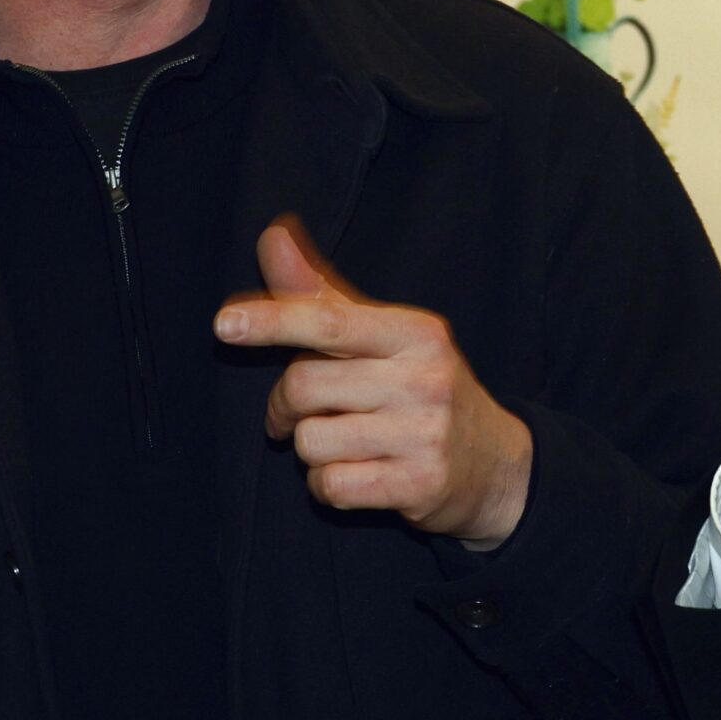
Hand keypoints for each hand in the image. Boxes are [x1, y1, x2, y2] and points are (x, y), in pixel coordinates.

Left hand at [215, 222, 533, 548]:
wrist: (495, 464)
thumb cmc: (420, 388)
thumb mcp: (383, 336)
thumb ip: (321, 294)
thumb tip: (272, 234)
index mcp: (415, 332)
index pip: (330, 320)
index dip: (272, 320)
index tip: (224, 323)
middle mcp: (425, 378)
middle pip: (304, 386)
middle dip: (285, 406)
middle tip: (298, 414)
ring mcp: (425, 434)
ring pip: (311, 443)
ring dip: (311, 450)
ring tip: (345, 444)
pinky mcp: (420, 485)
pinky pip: (331, 486)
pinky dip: (329, 486)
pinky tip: (360, 475)